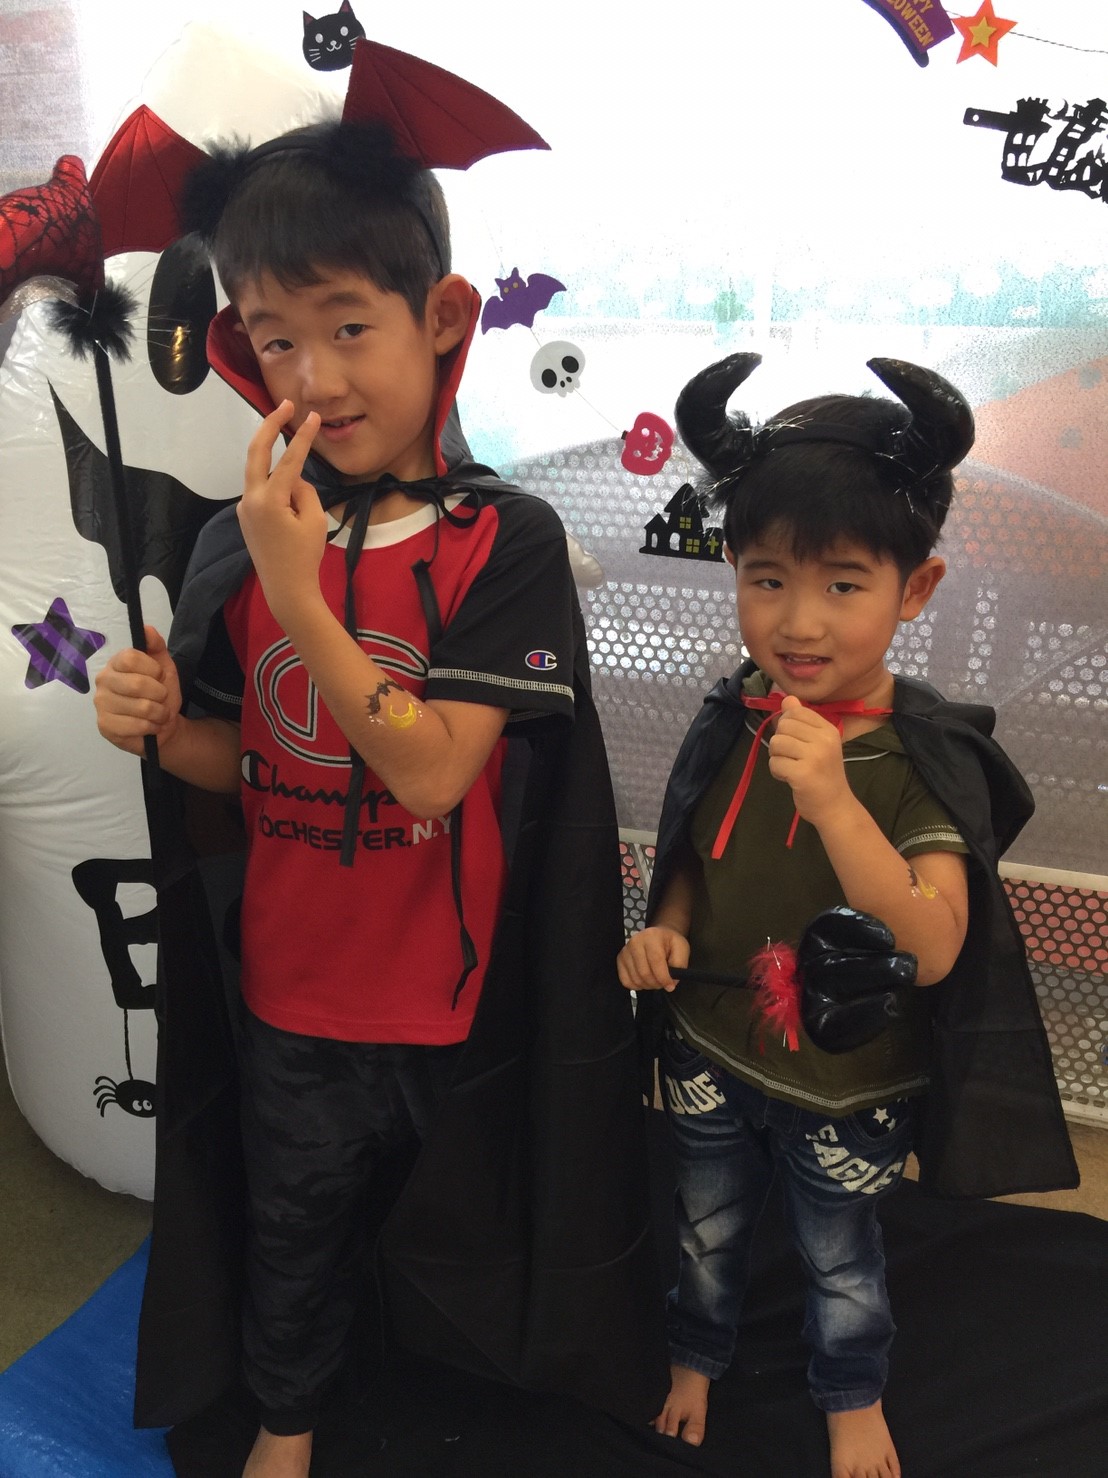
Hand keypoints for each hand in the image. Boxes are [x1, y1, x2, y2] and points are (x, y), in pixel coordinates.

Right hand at [93, 625, 181, 755]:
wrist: (163, 725)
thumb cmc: (160, 694)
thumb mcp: (164, 666)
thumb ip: (156, 646)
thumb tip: (146, 628)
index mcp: (115, 663)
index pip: (130, 658)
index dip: (152, 668)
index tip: (159, 676)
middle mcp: (103, 681)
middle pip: (136, 684)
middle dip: (160, 694)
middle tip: (161, 699)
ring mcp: (101, 704)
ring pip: (141, 707)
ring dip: (159, 713)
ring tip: (158, 714)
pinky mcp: (105, 726)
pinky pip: (136, 726)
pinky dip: (151, 727)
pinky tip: (149, 726)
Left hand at [238, 400, 326, 624]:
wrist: (286, 589)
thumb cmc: (305, 557)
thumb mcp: (315, 520)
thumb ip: (304, 491)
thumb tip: (294, 479)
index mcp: (269, 499)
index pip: (289, 459)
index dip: (302, 436)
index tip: (313, 417)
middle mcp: (250, 498)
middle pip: (256, 451)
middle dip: (269, 425)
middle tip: (284, 405)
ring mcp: (244, 507)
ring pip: (259, 472)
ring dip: (274, 457)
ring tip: (291, 442)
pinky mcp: (246, 516)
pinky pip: (261, 490)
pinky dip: (275, 483)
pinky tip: (290, 492)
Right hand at [616, 926, 689, 991]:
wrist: (658, 936)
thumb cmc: (670, 943)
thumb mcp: (682, 948)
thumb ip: (679, 964)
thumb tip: (671, 981)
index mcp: (652, 936)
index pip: (656, 961)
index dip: (663, 977)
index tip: (670, 986)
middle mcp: (635, 942)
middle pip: (644, 973)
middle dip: (656, 983)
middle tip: (663, 983)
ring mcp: (625, 951)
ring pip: (635, 978)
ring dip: (648, 985)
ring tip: (655, 980)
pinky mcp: (620, 959)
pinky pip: (625, 981)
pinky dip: (636, 986)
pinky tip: (644, 980)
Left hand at [767, 695, 852, 827]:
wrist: (835, 806)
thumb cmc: (824, 774)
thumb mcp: (817, 744)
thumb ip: (801, 721)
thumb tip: (787, 698)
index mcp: (829, 729)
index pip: (795, 712)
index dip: (787, 726)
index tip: (797, 743)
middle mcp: (824, 740)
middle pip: (783, 726)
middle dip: (780, 743)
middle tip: (793, 758)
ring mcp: (814, 756)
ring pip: (776, 743)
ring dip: (777, 758)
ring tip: (792, 768)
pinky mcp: (802, 773)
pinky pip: (774, 763)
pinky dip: (777, 772)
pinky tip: (790, 778)